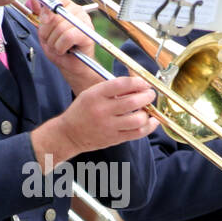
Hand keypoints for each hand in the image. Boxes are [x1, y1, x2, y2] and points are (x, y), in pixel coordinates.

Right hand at [30, 75, 158, 166]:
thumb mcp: (92, 93)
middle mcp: (102, 110)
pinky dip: (149, 126)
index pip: (122, 84)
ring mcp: (109, 126)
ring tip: (148, 108)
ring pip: (137, 119)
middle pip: (133, 102)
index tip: (144, 83)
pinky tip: (152, 121)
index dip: (138, 82)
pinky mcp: (114, 138)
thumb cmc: (83, 111)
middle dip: (147, 96)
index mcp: (95, 95)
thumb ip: (112, 88)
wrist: (69, 134)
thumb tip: (137, 83)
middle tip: (150, 94)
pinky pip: (137, 133)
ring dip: (148, 112)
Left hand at [33, 0, 101, 92]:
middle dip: (47, 33)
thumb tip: (32, 0)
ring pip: (60, 28)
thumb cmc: (59, 49)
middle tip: (52, 42)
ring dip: (54, 43)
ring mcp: (84, 22)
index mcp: (67, 7)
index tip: (43, 22)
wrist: (71, 66)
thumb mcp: (45, 32)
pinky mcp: (87, 34)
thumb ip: (39, 16)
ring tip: (59, 47)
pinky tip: (64, 50)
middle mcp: (77, 11)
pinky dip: (61, 47)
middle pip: (55, 16)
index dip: (46, 10)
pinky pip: (67, 36)